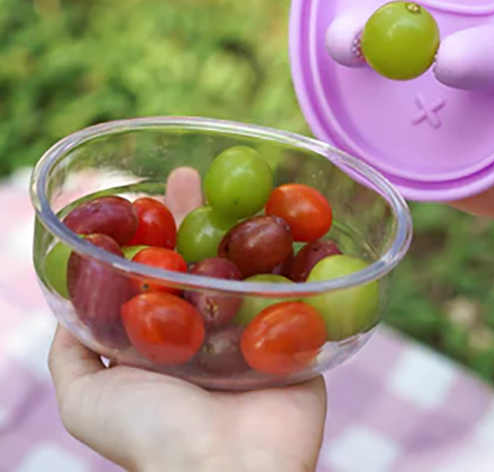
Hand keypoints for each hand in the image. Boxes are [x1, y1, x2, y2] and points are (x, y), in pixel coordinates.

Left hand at [48, 167, 326, 471]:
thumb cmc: (153, 436)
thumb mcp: (86, 398)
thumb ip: (73, 352)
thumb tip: (68, 302)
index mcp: (169, 337)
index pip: (161, 268)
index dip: (155, 231)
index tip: (150, 196)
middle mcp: (212, 330)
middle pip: (207, 256)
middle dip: (200, 213)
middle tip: (192, 172)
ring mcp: (258, 332)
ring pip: (258, 266)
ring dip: (256, 226)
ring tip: (252, 183)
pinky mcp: (301, 337)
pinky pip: (307, 290)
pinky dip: (310, 258)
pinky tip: (306, 222)